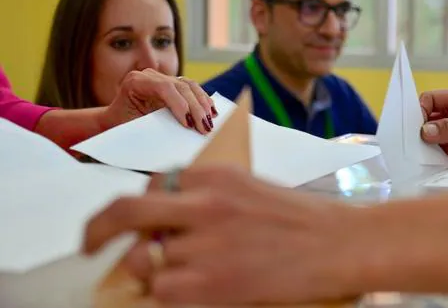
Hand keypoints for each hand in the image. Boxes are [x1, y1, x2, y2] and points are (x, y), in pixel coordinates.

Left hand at [83, 165, 366, 305]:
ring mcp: (204, 242)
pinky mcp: (210, 282)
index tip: (136, 224)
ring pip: (146, 258)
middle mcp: (202, 202)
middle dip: (97, 228)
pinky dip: (168, 294)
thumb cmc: (304, 218)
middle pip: (127, 210)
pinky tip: (195, 290)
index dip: (142, 207)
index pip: (154, 184)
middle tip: (88, 245)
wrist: (340, 242)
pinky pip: (163, 291)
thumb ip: (207, 195)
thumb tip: (169, 216)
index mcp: (214, 173)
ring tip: (181, 274)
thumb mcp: (250, 188)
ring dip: (154, 269)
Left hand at [100, 69, 216, 133]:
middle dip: (196, 109)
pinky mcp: (172, 83)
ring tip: (210, 122)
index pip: (164, 88)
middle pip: (181, 87)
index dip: (180, 104)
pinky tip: (211, 112)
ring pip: (190, 86)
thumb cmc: (121, 126)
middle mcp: (150, 75)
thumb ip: (151, 126)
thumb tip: (175, 137)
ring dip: (203, 104)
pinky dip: (203, 100)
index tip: (189, 124)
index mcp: (136, 81)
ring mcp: (162, 77)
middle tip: (205, 128)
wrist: (115, 119)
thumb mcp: (132, 126)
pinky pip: (192, 89)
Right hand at [419, 89, 447, 163]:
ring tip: (418, 154)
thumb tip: (425, 131)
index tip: (412, 124)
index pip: (431, 100)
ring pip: (435, 137)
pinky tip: (430, 161)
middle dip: (419, 128)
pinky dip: (436, 156)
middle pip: (430, 119)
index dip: (419, 109)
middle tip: (410, 141)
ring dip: (427, 144)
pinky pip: (444, 152)